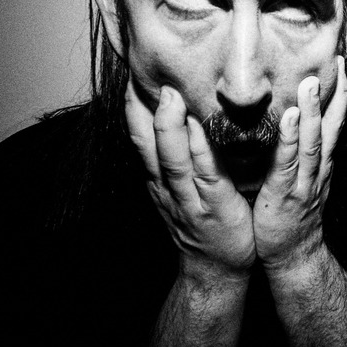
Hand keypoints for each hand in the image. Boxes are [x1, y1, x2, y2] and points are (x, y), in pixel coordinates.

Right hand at [125, 81, 255, 283]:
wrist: (216, 271)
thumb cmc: (204, 222)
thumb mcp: (181, 188)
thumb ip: (180, 156)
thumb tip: (179, 116)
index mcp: (158, 179)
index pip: (139, 138)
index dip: (132, 108)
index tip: (130, 75)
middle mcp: (167, 187)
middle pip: (147, 145)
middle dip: (142, 111)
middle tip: (140, 76)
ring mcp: (189, 199)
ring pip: (173, 161)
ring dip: (170, 128)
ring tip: (170, 95)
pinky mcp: (215, 208)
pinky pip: (207, 176)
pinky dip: (204, 151)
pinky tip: (205, 129)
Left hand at [253, 56, 346, 276]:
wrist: (294, 257)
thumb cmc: (293, 217)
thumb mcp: (304, 180)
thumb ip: (302, 154)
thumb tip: (295, 124)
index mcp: (322, 163)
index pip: (334, 123)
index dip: (339, 94)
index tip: (339, 64)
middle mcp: (318, 169)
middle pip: (329, 127)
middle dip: (333, 94)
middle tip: (335, 62)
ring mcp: (304, 182)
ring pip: (312, 142)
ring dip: (311, 112)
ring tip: (310, 83)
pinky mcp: (285, 194)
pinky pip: (288, 163)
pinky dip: (288, 139)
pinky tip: (286, 117)